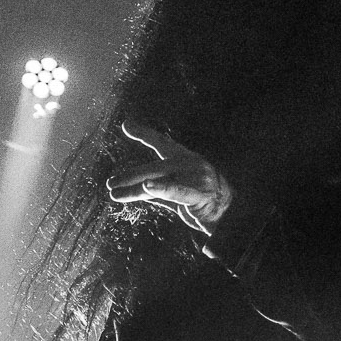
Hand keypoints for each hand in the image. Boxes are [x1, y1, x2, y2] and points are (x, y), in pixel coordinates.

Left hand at [106, 120, 230, 228]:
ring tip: (115, 192)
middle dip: (131, 175)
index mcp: (186, 158)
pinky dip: (162, 189)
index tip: (126, 125)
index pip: (163, 143)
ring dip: (134, 189)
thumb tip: (138, 185)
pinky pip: (177, 192)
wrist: (229, 215)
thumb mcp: (177, 190)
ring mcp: (196, 178)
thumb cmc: (202, 200)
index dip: (145, 133)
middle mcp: (190, 163)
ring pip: (159, 181)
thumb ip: (157, 186)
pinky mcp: (199, 194)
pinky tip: (147, 186)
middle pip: (155, 167)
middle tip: (111, 182)